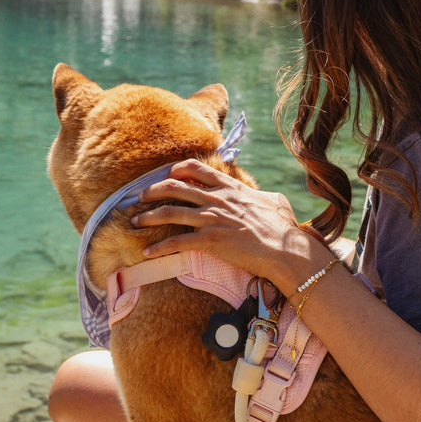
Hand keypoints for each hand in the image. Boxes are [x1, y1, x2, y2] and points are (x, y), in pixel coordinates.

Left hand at [130, 159, 328, 296]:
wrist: (286, 250)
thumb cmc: (284, 227)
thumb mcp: (275, 200)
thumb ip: (261, 195)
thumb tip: (262, 196)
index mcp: (231, 187)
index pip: (196, 169)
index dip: (176, 170)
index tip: (166, 175)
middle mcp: (217, 199)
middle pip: (175, 187)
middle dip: (152, 191)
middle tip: (140, 197)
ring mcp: (212, 219)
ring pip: (169, 212)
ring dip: (148, 217)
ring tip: (134, 221)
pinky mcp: (210, 241)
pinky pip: (177, 242)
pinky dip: (160, 248)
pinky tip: (147, 253)